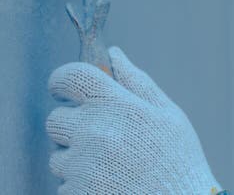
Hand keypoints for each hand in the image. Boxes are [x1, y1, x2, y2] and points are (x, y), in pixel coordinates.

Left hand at [46, 46, 220, 193]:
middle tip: (100, 138)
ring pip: (58, 157)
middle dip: (72, 126)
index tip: (65, 90)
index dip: (62, 81)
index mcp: (118, 106)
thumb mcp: (168, 115)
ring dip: (76, 160)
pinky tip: (108, 186)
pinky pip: (63, 185)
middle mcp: (95, 132)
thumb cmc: (178, 161)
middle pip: (55, 119)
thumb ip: (137, 82)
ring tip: (111, 168)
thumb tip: (114, 54)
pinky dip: (79, 186)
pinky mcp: (75, 193)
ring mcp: (82, 166)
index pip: (70, 77)